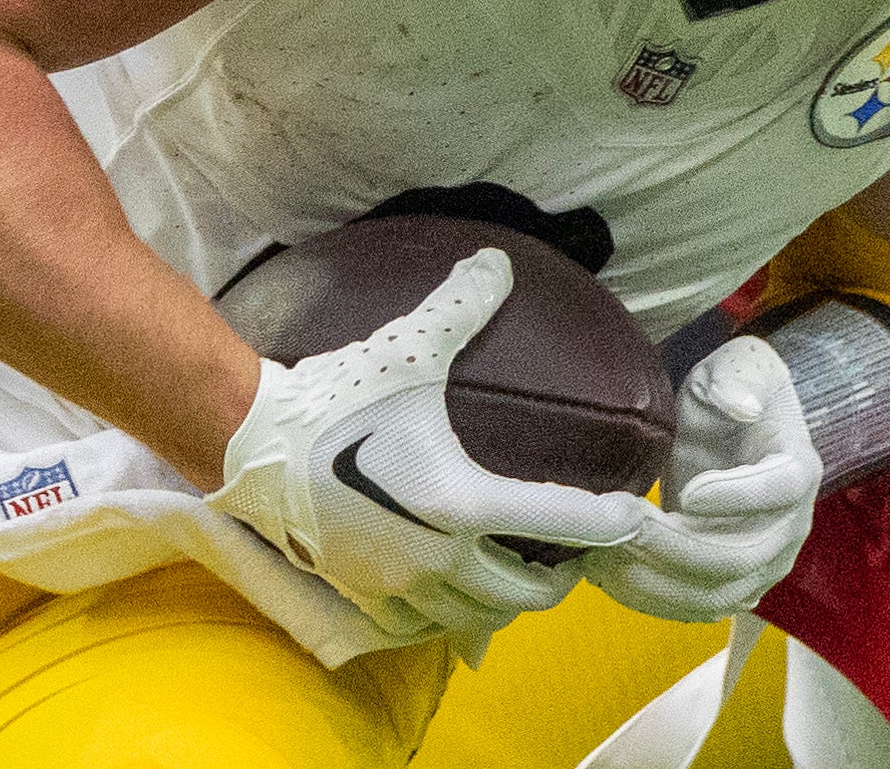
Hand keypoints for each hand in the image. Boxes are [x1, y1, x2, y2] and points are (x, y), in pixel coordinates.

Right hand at [210, 249, 646, 653]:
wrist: (255, 442)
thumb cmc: (338, 395)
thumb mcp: (408, 347)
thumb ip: (463, 306)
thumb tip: (499, 260)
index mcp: (462, 502)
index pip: (565, 524)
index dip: (610, 524)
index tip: (634, 519)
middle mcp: (440, 558)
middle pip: (530, 592)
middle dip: (560, 576)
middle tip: (571, 552)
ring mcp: (402, 586)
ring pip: (481, 617)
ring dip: (507, 600)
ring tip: (518, 571)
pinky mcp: (366, 598)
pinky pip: (427, 628)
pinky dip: (453, 618)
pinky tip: (457, 595)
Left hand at [582, 337, 821, 623]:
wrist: (732, 432)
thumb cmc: (732, 391)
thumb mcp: (738, 366)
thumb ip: (738, 378)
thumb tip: (739, 405)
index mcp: (796, 468)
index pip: (778, 490)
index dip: (736, 497)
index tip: (686, 492)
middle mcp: (788, 527)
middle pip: (737, 557)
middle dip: (671, 547)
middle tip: (617, 525)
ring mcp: (763, 564)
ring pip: (714, 594)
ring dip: (654, 581)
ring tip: (600, 554)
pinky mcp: (732, 585)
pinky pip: (696, 607)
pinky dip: (651, 598)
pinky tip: (608, 573)